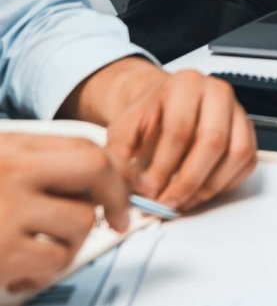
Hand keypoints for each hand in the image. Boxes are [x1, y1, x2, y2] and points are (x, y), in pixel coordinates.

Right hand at [0, 134, 129, 294]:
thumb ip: (38, 163)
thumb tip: (99, 179)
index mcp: (12, 150)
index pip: (86, 149)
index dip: (113, 174)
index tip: (120, 194)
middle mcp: (12, 175)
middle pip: (92, 175)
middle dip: (112, 199)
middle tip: (114, 220)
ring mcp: (5, 214)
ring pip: (78, 225)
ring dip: (70, 243)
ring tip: (41, 248)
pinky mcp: (0, 253)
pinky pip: (53, 262)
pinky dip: (45, 272)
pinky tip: (22, 271)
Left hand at [98, 65, 255, 211]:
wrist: (163, 107)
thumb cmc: (149, 117)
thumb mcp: (123, 130)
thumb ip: (119, 156)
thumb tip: (128, 186)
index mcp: (185, 85)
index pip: (180, 130)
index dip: (164, 166)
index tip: (148, 191)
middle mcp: (217, 93)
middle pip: (213, 142)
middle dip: (188, 181)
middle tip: (168, 202)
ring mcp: (238, 111)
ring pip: (237, 153)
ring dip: (209, 186)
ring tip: (183, 200)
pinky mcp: (248, 130)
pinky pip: (247, 162)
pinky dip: (226, 184)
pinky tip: (200, 191)